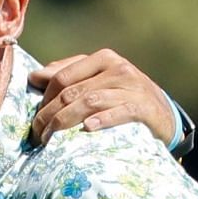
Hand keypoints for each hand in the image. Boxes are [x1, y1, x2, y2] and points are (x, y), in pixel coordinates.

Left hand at [27, 49, 175, 146]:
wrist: (163, 116)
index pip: (62, 77)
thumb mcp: (97, 83)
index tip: (33, 120)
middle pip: (71, 91)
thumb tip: (34, 76)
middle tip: (37, 136)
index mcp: (103, 59)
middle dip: (48, 115)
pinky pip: (119, 111)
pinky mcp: (143, 107)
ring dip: (64, 122)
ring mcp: (132, 87)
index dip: (43, 99)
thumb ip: (69, 76)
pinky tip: (86, 128)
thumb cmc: (122, 99)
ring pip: (89, 101)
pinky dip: (101, 119)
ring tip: (49, 139)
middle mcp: (118, 69)